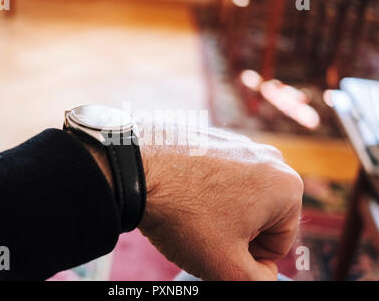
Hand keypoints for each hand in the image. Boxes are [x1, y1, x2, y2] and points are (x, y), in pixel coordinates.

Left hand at [138, 124, 302, 280]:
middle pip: (260, 219)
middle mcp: (269, 157)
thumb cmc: (183, 216)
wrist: (135, 171)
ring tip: (191, 217)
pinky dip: (205, 192)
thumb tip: (264, 275)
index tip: (219, 250)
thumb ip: (257, 283)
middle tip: (203, 235)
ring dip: (220, 214)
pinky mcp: (214, 138)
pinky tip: (182, 197)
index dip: (248, 258)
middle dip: (236, 234)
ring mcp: (239, 143)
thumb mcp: (226, 267)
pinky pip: (219, 177)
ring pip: (238, 199)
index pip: (278, 245)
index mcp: (285, 186)